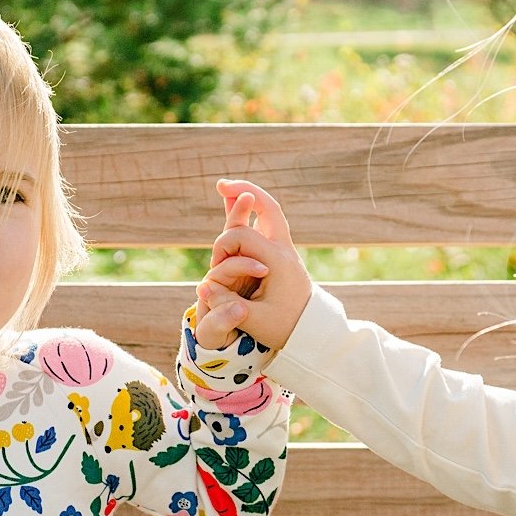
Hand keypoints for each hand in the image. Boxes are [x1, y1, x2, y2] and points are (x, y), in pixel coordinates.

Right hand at [194, 178, 309, 351]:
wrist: (313, 331)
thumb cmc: (284, 328)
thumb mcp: (254, 322)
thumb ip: (227, 305)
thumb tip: (202, 288)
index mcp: (276, 262)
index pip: (241, 237)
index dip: (222, 246)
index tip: (215, 266)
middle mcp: (283, 248)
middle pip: (264, 207)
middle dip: (240, 196)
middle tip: (221, 185)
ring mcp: (285, 248)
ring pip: (269, 210)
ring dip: (249, 196)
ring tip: (227, 185)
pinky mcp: (283, 253)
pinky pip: (269, 221)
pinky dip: (255, 209)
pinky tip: (242, 198)